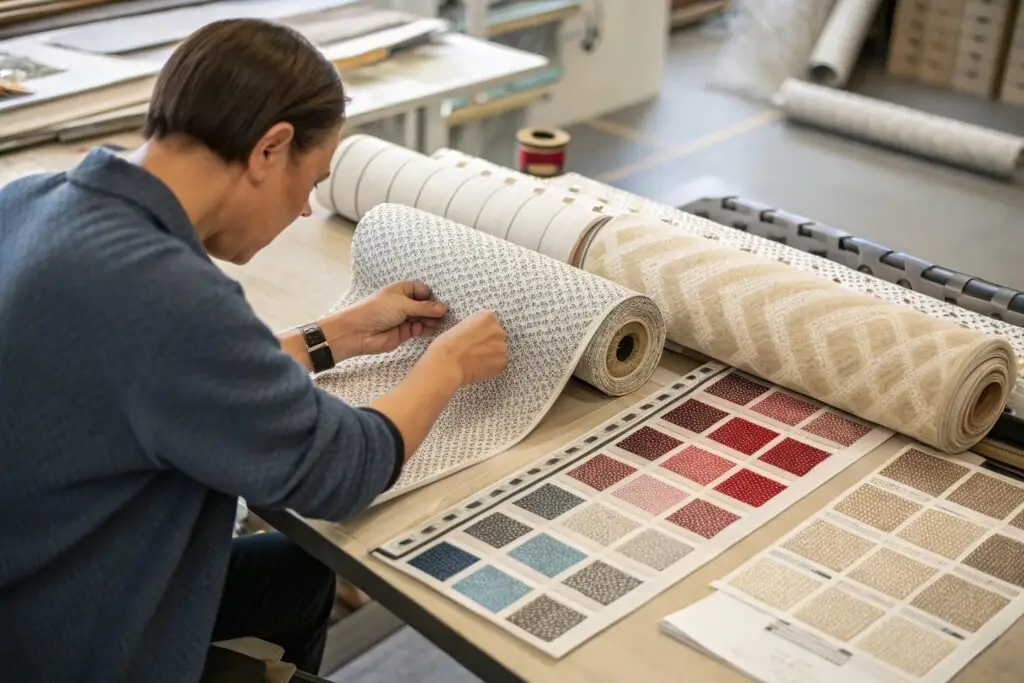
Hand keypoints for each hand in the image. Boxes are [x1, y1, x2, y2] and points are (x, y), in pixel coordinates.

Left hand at [324, 281, 447, 358]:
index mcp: (402, 290)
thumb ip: (424, 307)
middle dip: (435, 309)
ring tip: (438, 323)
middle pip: (426, 305)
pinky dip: (426, 329)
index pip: (423, 290)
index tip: (442, 302)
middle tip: (445, 315)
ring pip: (424, 318)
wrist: (359, 332)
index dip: (432, 296)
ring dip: (432, 320)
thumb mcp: (403, 304)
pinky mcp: (405, 333)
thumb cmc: (377, 310)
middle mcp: (405, 303)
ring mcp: (405, 318)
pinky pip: (420, 329)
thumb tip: (444, 308)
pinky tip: (431, 329)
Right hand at [421, 310, 508, 385]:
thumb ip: (475, 328)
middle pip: (496, 336)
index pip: (489, 323)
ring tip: (475, 360)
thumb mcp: (460, 326)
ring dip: (491, 355)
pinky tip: (478, 367)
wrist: (447, 363)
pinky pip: (499, 364)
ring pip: (499, 350)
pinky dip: (491, 367)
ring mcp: (502, 346)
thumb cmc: (447, 345)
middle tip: (474, 351)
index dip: (480, 332)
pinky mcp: (502, 362)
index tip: (474, 338)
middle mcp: (498, 329)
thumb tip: (479, 336)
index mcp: (487, 316)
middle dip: (488, 343)